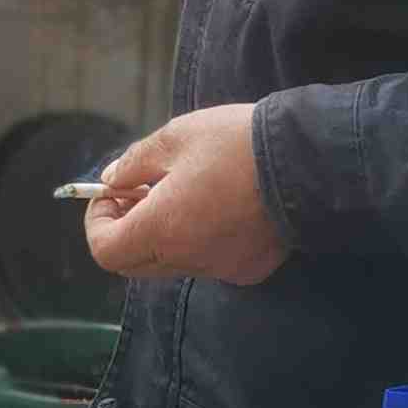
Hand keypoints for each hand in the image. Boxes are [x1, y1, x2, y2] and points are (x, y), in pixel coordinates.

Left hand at [82, 103, 288, 286]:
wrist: (308, 160)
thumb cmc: (237, 143)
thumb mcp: (175, 138)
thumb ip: (135, 163)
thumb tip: (113, 179)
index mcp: (164, 229)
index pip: (106, 251)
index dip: (99, 221)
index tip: (112, 192)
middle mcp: (189, 259)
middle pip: (134, 262)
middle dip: (127, 228)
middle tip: (140, 189)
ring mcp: (221, 268)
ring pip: (172, 262)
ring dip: (164, 232)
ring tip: (184, 189)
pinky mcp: (249, 268)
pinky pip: (208, 260)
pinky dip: (200, 238)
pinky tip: (220, 204)